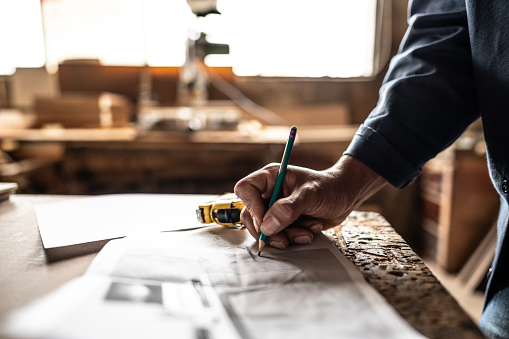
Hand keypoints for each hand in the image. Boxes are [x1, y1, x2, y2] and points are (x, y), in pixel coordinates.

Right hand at [234, 155, 386, 249]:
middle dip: (268, 231)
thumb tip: (267, 226)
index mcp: (270, 178)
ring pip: (264, 230)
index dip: (252, 207)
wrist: (346, 196)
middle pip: (250, 215)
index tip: (267, 222)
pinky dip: (293, 238)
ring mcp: (275, 209)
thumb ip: (289, 209)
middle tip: (284, 240)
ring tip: (306, 232)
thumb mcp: (311, 195)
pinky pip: (278, 236)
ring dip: (284, 236)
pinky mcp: (283, 223)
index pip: (245, 190)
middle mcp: (269, 193)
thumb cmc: (330, 188)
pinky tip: (309, 231)